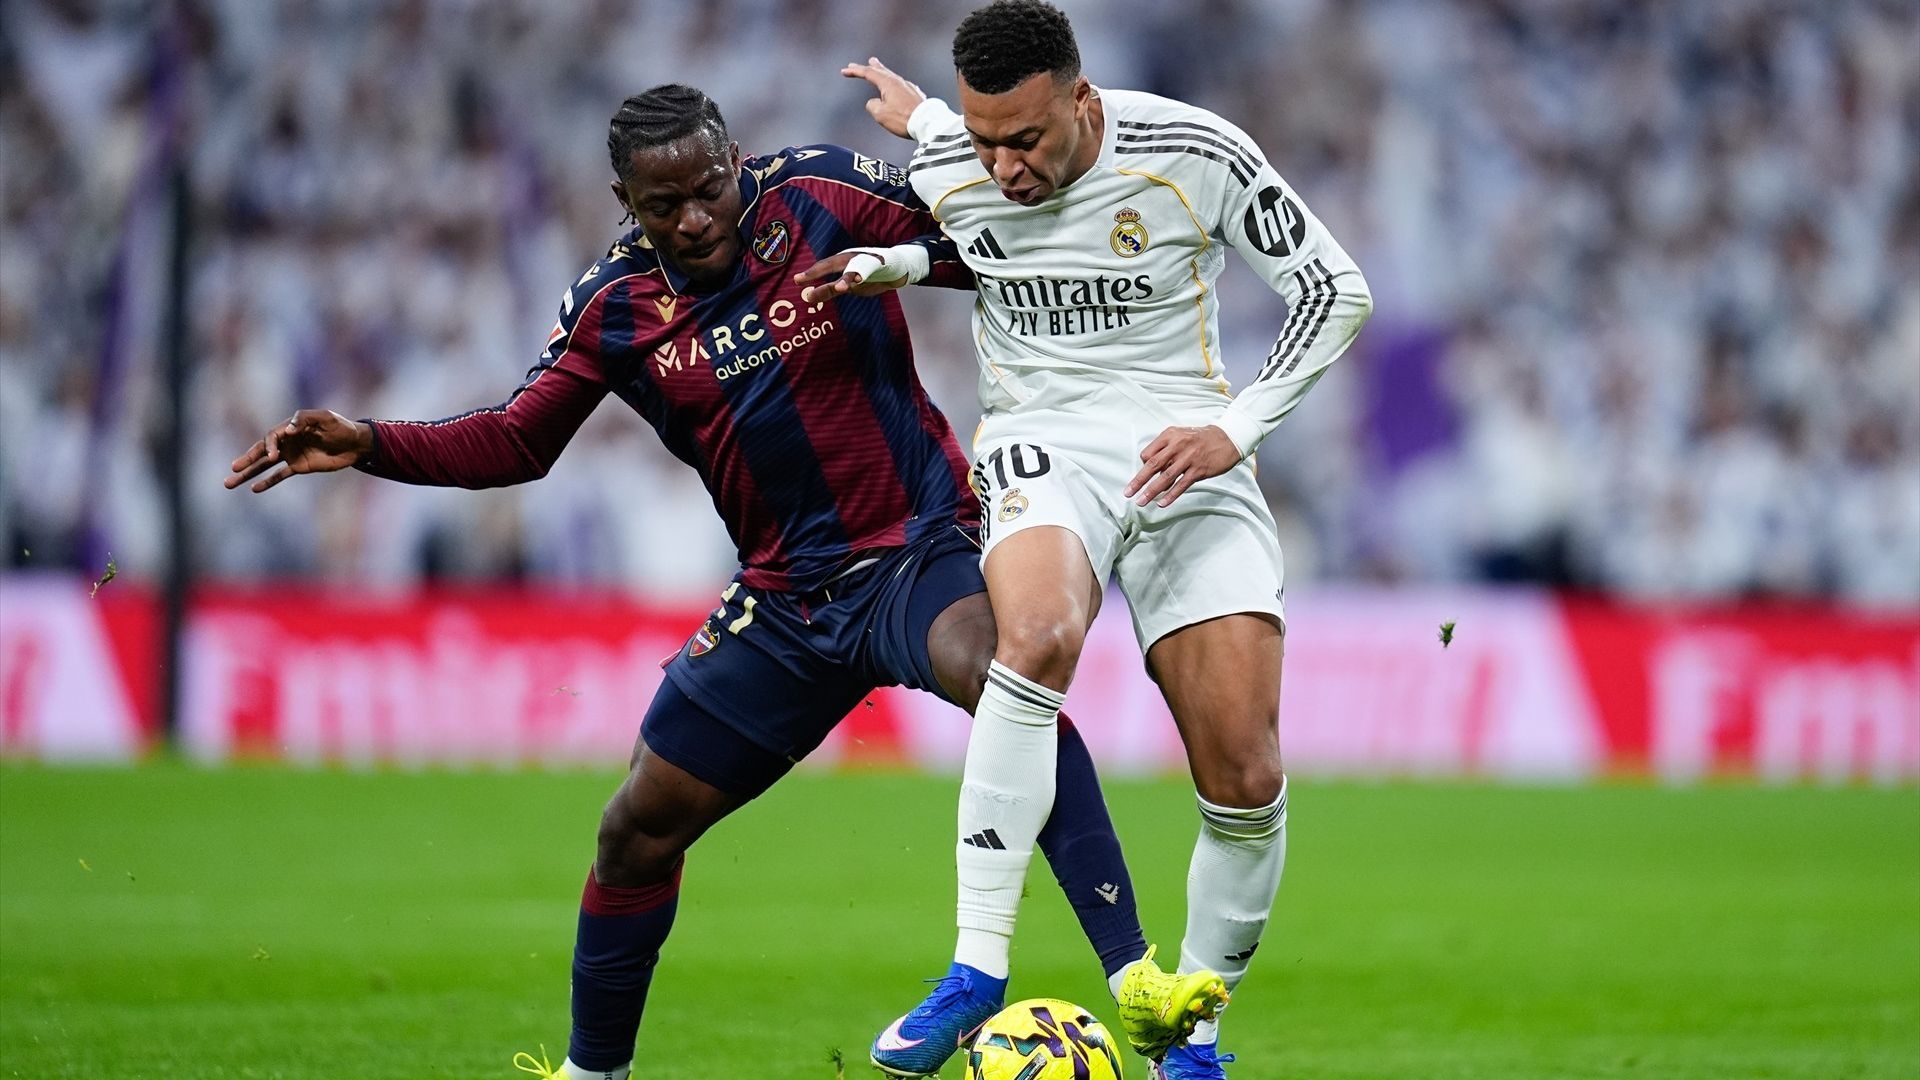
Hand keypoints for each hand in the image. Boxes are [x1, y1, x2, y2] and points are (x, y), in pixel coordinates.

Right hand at [226, 409, 371, 492]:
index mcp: (290, 427)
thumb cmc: (341, 427)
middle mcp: (286, 441)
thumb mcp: (325, 418)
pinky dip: (267, 482)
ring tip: (230, 483)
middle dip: (246, 460)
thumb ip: (305, 419)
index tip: (274, 455)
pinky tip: (254, 489)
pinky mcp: (299, 466)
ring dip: (249, 473)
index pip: (272, 436)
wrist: (355, 443)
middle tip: (232, 469)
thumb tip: (287, 429)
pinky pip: (279, 475)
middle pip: (261, 451)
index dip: (270, 445)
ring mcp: (291, 454)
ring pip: (265, 464)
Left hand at [794, 250, 909, 303]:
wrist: (893, 267)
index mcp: (840, 261)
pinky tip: (859, 280)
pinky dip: (862, 274)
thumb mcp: (845, 284)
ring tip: (840, 288)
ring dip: (845, 279)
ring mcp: (863, 262)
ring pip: (851, 270)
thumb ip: (828, 290)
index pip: (822, 267)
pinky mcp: (876, 268)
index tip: (796, 280)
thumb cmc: (866, 274)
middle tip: (801, 279)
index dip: (810, 274)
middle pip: (831, 264)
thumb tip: (808, 297)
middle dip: (817, 272)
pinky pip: (868, 271)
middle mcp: (849, 259)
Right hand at [841, 56, 924, 138]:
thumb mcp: (880, 114)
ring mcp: (909, 87)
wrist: (927, 123)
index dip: (855, 71)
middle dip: (871, 66)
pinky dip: (894, 83)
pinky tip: (896, 86)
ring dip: (883, 72)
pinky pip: (901, 85)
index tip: (844, 71)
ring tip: (879, 68)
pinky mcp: (916, 95)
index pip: (868, 73)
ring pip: (892, 76)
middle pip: (882, 71)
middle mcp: (899, 82)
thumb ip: (872, 105)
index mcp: (888, 83)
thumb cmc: (903, 119)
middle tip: (865, 62)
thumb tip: (874, 102)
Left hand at [1124, 425, 1241, 506]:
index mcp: (1170, 435)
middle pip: (1153, 465)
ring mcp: (1189, 458)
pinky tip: (1162, 503)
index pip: (1148, 453)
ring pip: (1166, 477)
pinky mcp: (1199, 470)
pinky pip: (1182, 485)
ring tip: (1141, 501)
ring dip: (1152, 491)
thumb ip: (1165, 448)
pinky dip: (1171, 495)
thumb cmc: (1200, 439)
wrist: (1228, 439)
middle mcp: (1178, 445)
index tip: (1142, 477)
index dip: (1143, 466)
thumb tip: (1150, 467)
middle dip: (1139, 481)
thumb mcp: (1180, 435)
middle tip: (1128, 493)